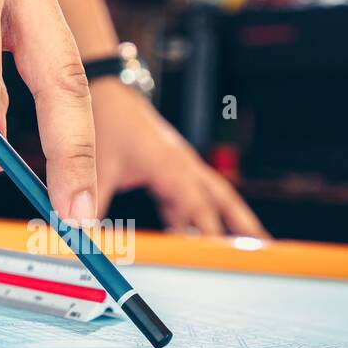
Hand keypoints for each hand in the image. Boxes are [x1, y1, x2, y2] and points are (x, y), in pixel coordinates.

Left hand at [90, 79, 267, 237]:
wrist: (109, 90)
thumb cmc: (110, 120)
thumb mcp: (102, 165)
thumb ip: (94, 202)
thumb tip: (85, 233)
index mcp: (170, 165)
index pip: (196, 206)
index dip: (207, 233)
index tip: (217, 258)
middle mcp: (183, 164)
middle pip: (222, 200)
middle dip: (242, 226)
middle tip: (262, 252)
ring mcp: (181, 165)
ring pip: (215, 196)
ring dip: (232, 220)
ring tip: (250, 246)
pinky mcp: (173, 167)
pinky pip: (193, 196)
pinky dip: (198, 216)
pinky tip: (192, 235)